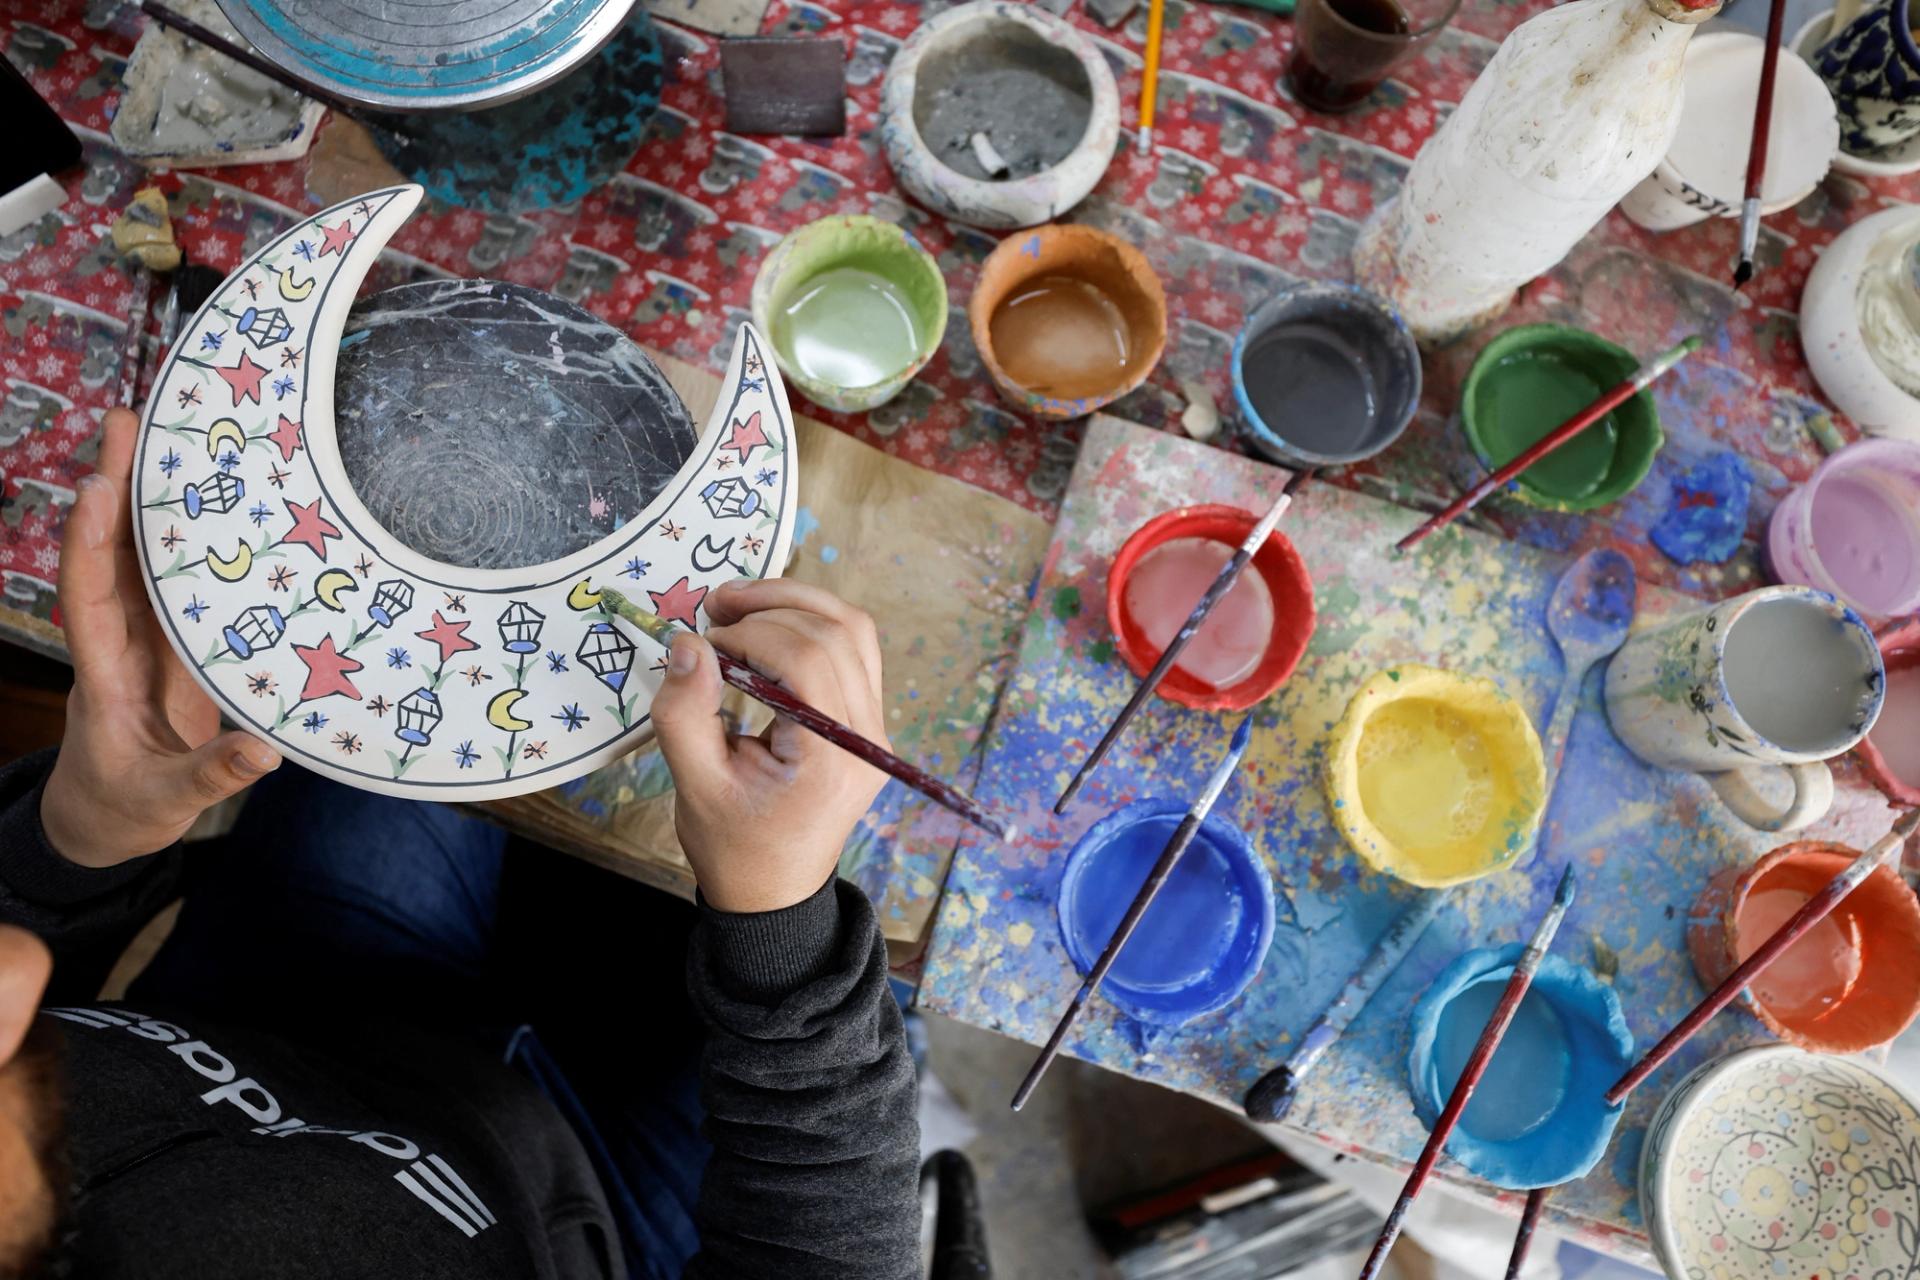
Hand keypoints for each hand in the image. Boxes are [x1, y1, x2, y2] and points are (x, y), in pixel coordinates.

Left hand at [40, 408, 279, 868]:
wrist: (102, 820)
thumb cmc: (122, 807)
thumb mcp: (162, 799)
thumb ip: (210, 774)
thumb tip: (264, 751)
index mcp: (105, 673)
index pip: (88, 599)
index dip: (91, 544)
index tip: (98, 488)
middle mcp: (120, 641)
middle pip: (110, 554)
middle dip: (116, 484)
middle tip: (131, 419)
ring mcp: (148, 638)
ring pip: (141, 558)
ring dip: (149, 496)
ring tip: (164, 433)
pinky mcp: (177, 643)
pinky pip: (180, 581)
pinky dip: (191, 537)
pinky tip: (215, 497)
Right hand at [650, 580, 886, 913]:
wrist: (773, 892)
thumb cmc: (734, 846)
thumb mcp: (694, 786)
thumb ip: (684, 713)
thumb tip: (686, 644)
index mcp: (832, 758)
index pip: (807, 660)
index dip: (752, 634)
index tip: (705, 641)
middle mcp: (868, 737)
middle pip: (836, 633)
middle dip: (772, 606)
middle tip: (714, 608)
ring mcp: (875, 728)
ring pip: (853, 631)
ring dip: (796, 603)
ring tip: (739, 604)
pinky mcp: (866, 721)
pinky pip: (854, 651)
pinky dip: (811, 625)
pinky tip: (767, 626)